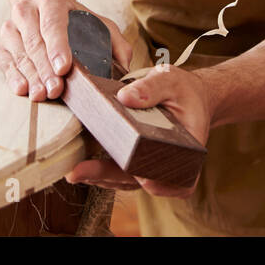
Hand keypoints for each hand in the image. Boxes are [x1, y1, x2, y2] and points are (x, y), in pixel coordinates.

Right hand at [0, 0, 132, 101]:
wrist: (41, 6)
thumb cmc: (73, 20)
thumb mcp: (97, 23)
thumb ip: (115, 41)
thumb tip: (125, 65)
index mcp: (50, 0)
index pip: (53, 24)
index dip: (58, 46)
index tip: (64, 68)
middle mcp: (26, 10)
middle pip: (35, 43)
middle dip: (46, 69)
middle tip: (56, 90)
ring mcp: (10, 27)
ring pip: (19, 54)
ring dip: (31, 77)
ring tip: (42, 95)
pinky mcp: (1, 45)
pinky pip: (5, 62)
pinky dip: (13, 76)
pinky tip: (23, 89)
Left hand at [64, 65, 211, 197]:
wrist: (188, 97)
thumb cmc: (183, 90)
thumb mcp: (172, 81)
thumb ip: (152, 88)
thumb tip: (125, 97)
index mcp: (189, 150)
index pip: (177, 179)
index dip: (159, 182)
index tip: (139, 177)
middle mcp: (171, 165)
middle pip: (142, 181)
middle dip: (110, 177)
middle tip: (80, 172)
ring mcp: (152, 167)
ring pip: (127, 181)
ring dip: (101, 177)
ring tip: (75, 171)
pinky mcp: (137, 163)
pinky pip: (120, 173)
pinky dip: (102, 171)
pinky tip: (82, 167)